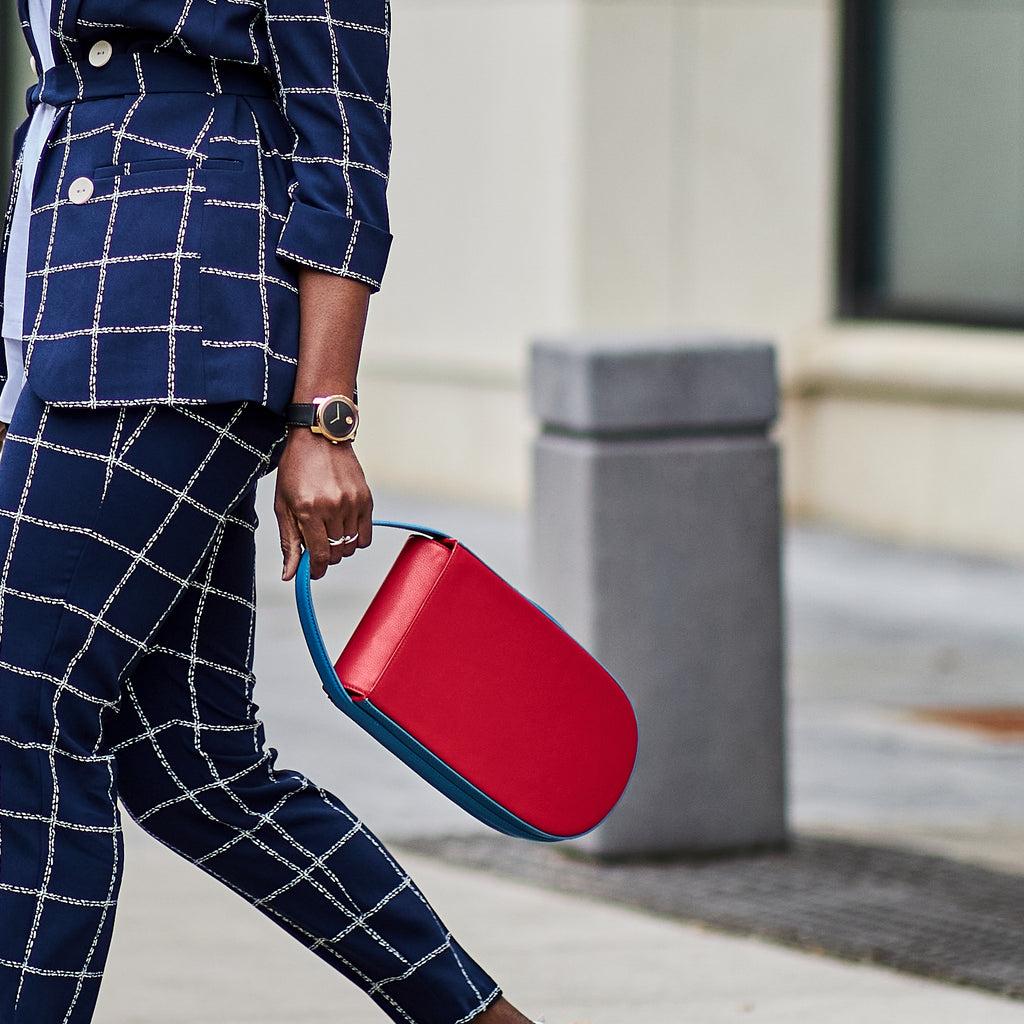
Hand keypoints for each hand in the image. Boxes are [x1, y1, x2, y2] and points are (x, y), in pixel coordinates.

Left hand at [274, 428, 372, 581]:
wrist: (319, 437)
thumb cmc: (296, 468)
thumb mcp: (283, 504)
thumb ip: (288, 541)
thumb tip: (289, 573)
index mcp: (308, 509)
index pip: (319, 555)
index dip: (315, 570)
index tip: (312, 572)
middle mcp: (333, 507)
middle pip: (336, 553)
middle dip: (325, 557)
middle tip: (317, 544)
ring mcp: (352, 502)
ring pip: (351, 546)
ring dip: (340, 547)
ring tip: (329, 532)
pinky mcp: (366, 498)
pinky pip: (366, 535)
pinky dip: (356, 539)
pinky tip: (344, 527)